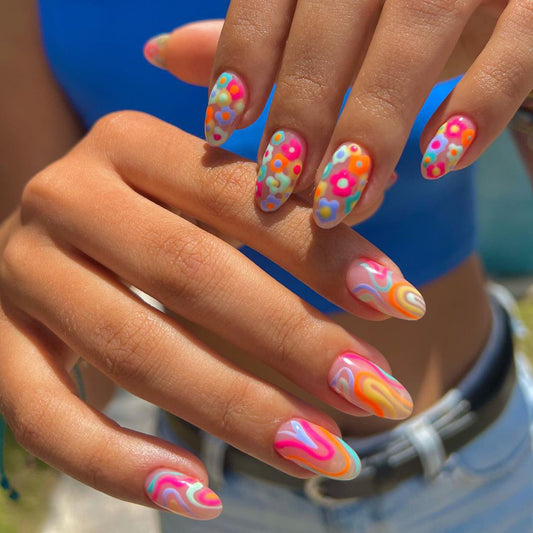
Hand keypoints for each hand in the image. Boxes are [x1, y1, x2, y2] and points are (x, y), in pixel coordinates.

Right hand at [0, 112, 423, 518]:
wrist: (58, 239)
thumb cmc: (155, 217)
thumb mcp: (210, 197)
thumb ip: (282, 211)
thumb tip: (384, 258)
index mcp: (127, 143)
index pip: (238, 194)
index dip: (322, 251)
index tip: (403, 305)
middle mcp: (66, 196)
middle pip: (189, 273)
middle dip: (293, 341)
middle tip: (377, 395)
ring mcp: (23, 272)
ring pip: (134, 350)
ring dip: (236, 412)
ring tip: (324, 454)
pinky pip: (45, 416)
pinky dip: (118, 463)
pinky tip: (196, 494)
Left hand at [146, 2, 531, 227]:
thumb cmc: (391, 12)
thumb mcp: (327, 17)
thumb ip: (255, 32)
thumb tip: (161, 53)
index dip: (243, 55)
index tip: (223, 127)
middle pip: (336, 20)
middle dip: (304, 111)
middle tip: (279, 190)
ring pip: (417, 32)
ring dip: (372, 126)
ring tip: (342, 202)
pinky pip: (520, 45)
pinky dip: (476, 107)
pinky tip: (437, 163)